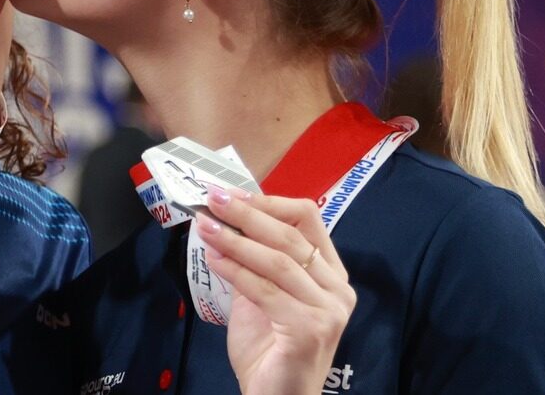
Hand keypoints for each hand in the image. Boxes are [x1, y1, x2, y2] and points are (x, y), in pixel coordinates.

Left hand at [197, 190, 356, 394]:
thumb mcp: (260, 296)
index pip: (308, 220)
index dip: (268, 203)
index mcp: (331, 274)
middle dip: (247, 215)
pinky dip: (236, 271)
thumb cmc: (269, 351)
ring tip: (206, 227)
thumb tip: (224, 221)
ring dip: (236, 240)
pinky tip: (214, 259)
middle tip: (213, 200)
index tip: (231, 194)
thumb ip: (253, 263)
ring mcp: (329, 310)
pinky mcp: (311, 329)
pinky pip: (266, 290)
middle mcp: (338, 289)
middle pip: (292, 236)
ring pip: (278, 261)